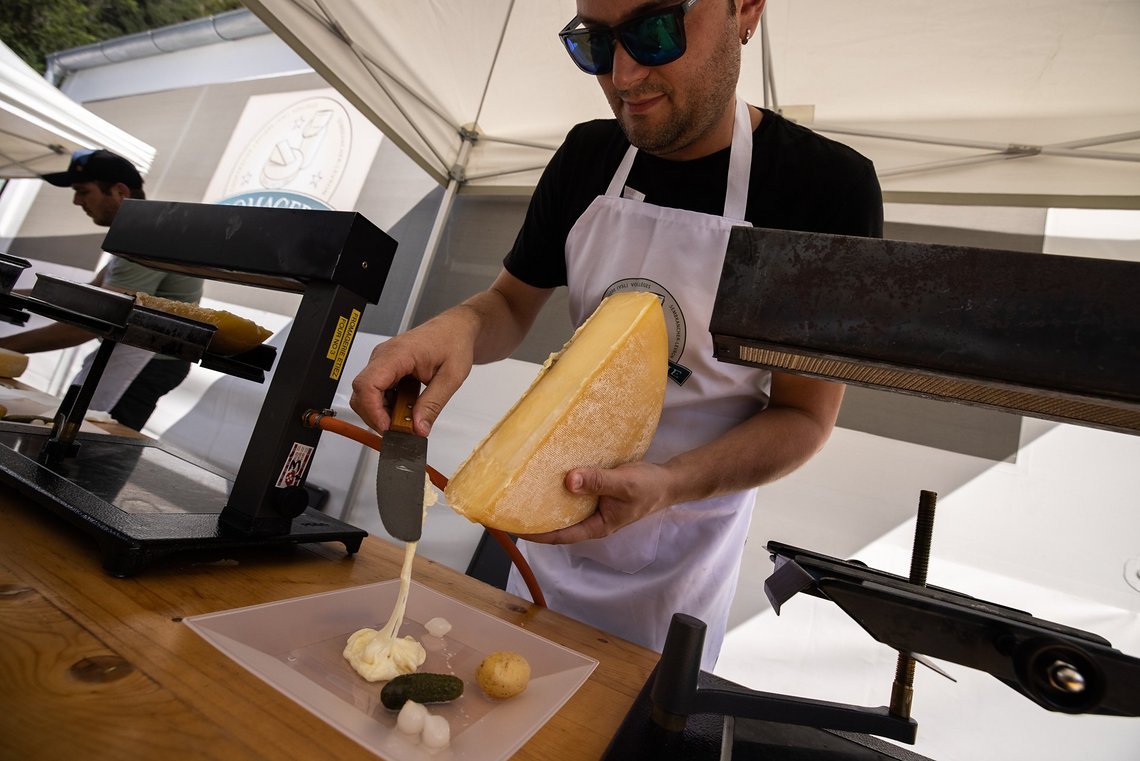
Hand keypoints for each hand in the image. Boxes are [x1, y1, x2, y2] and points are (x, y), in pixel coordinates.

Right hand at [349, 316, 474, 433]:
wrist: (456, 328)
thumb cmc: (454, 342)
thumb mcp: (451, 378)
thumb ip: (433, 404)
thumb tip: (418, 428)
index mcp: (398, 354)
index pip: (368, 384)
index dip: (373, 410)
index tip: (388, 427)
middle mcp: (383, 356)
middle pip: (362, 392)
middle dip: (376, 416)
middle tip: (399, 430)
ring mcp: (382, 361)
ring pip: (367, 394)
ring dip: (383, 412)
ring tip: (406, 419)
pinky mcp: (386, 368)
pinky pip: (377, 391)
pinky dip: (388, 405)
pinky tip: (405, 408)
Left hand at [517, 460, 673, 543]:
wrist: (667, 481)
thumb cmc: (648, 487)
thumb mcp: (623, 484)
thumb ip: (597, 482)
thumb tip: (569, 481)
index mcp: (596, 526)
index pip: (559, 535)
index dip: (535, 533)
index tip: (512, 527)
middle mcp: (589, 520)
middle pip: (556, 523)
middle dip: (533, 517)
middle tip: (507, 507)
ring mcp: (591, 507)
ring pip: (562, 508)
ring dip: (543, 501)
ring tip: (518, 491)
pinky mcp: (593, 493)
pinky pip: (571, 493)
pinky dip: (557, 487)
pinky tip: (544, 475)